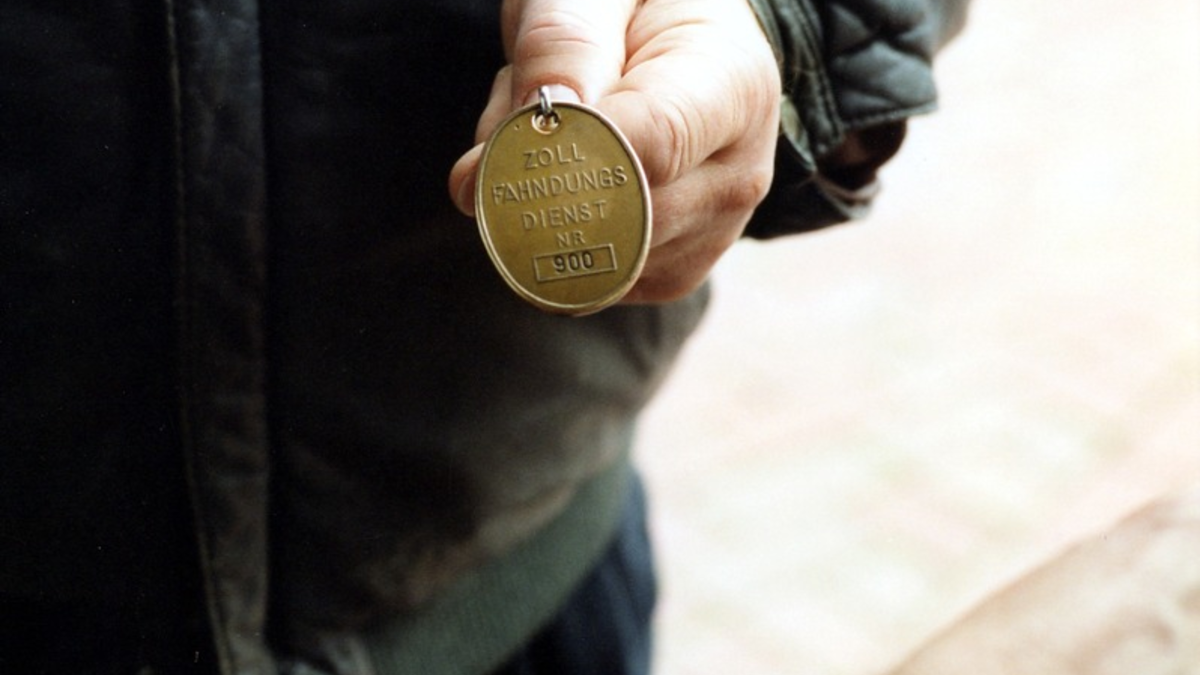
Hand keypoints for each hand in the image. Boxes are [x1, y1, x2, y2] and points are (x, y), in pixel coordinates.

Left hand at [448, 0, 780, 303]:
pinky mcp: (669, 273)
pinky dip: (552, 228)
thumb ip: (566, 39)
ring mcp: (708, 233)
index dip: (574, 148)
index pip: (654, 146)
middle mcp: (736, 175)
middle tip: (518, 103)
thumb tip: (549, 113)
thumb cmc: (635, 8)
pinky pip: (582, 275)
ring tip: (556, 128)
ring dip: (536, 197)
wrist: (675, 47)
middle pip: (615, 214)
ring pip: (587, 251)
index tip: (522, 123)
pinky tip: (569, 172)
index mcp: (735, 88)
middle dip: (536, 169)